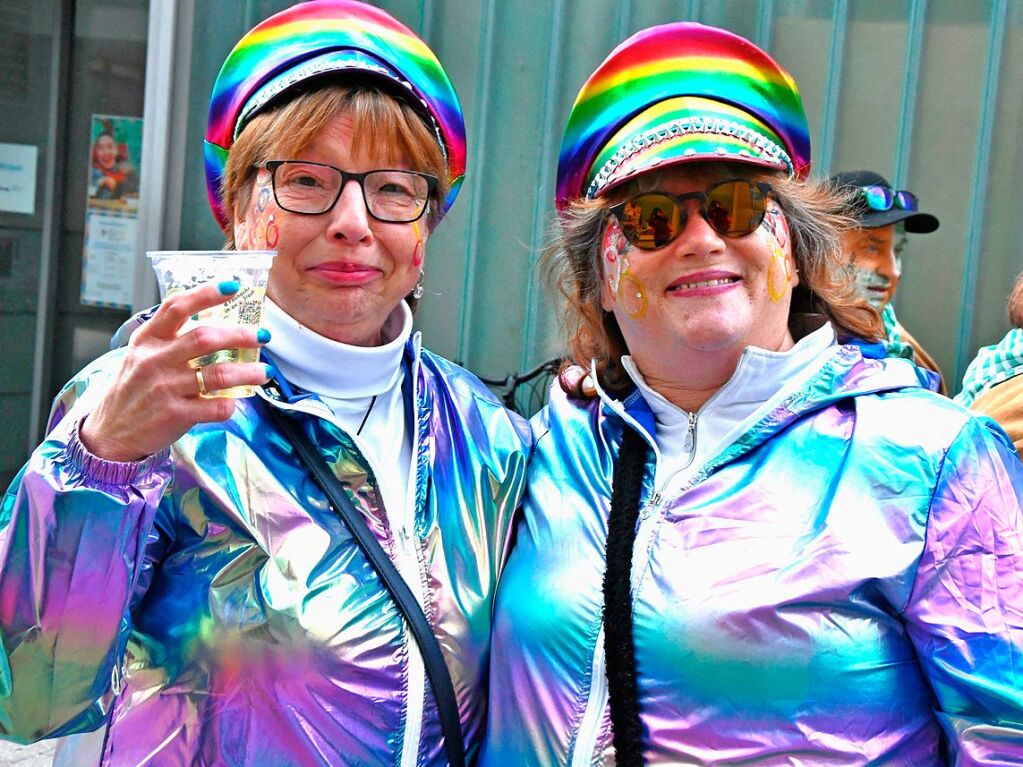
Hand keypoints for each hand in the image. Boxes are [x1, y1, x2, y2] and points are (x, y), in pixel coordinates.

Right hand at [79, 282, 271, 461]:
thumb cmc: (136, 389)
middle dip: (239, 335)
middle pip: (204, 338)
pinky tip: (237, 402)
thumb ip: (172, 338)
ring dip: (247, 372)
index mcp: (148, 339)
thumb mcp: (143, 355)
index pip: (177, 307)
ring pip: (216, 374)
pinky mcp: (174, 415)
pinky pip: (214, 407)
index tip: (232, 286)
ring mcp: (165, 388)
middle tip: (262, 335)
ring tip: (264, 371)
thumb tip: (216, 318)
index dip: (206, 294)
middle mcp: (155, 360)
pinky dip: (230, 404)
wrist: (111, 432)